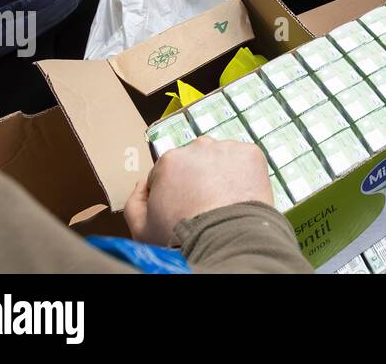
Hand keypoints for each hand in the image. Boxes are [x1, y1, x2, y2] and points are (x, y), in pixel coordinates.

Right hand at [124, 137, 272, 246]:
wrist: (225, 238)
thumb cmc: (183, 237)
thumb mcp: (142, 228)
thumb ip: (134, 202)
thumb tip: (142, 184)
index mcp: (169, 160)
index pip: (167, 172)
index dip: (172, 191)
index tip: (181, 206)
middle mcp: (198, 147)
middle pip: (194, 161)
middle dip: (196, 178)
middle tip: (203, 204)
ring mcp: (227, 148)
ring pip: (220, 158)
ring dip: (220, 173)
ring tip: (223, 200)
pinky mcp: (251, 153)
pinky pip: (243, 160)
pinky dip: (242, 173)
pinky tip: (238, 193)